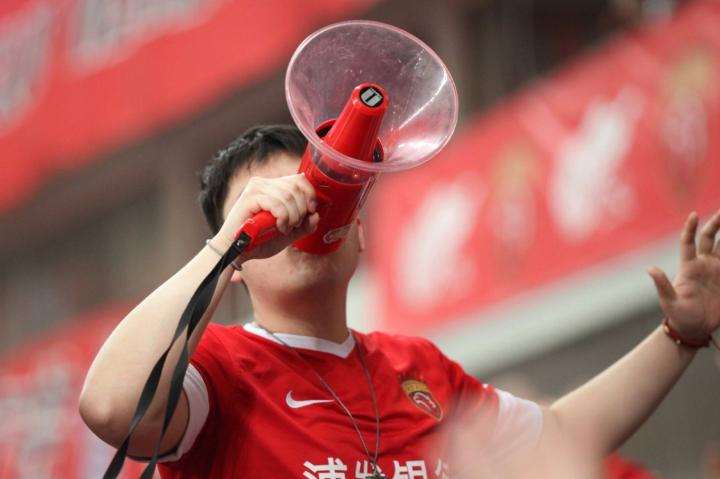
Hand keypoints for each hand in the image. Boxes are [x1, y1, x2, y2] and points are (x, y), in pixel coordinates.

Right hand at [214, 173, 318, 260]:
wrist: (238, 251)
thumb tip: (316, 215)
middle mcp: (265, 183)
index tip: (311, 211)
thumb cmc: (260, 241)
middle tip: (293, 225)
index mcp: (274, 187)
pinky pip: (277, 204)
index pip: (299, 179)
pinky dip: (283, 218)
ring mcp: (256, 188)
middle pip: (296, 187)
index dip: (310, 194)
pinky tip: (278, 227)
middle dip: (301, 210)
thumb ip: (304, 226)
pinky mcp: (250, 197)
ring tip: (284, 228)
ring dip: (292, 216)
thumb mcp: (289, 234)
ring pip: (288, 196)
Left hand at [648, 210, 719, 338]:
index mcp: (689, 267)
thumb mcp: (669, 301)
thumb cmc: (679, 316)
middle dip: (717, 223)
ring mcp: (717, 271)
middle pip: (710, 238)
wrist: (694, 329)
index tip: (693, 214)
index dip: (689, 228)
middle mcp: (704, 265)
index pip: (688, 242)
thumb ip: (662, 285)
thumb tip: (650, 269)